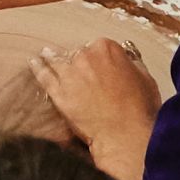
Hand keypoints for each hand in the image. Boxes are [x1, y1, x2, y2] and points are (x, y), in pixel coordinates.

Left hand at [31, 37, 161, 179]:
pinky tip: (34, 64)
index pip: (98, 46)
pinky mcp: (58, 93)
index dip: (98, 56)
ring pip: (56, 60)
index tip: (97, 62)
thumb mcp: (145, 79)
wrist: (124, 133)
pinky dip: (38, 69)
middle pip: (77, 53)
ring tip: (45, 54)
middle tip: (77, 67)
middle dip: (77, 60)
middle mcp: (85, 56)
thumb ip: (132, 64)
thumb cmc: (139, 109)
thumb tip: (127, 58)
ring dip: (50, 56)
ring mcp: (69, 74)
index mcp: (107, 49)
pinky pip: (44, 76)